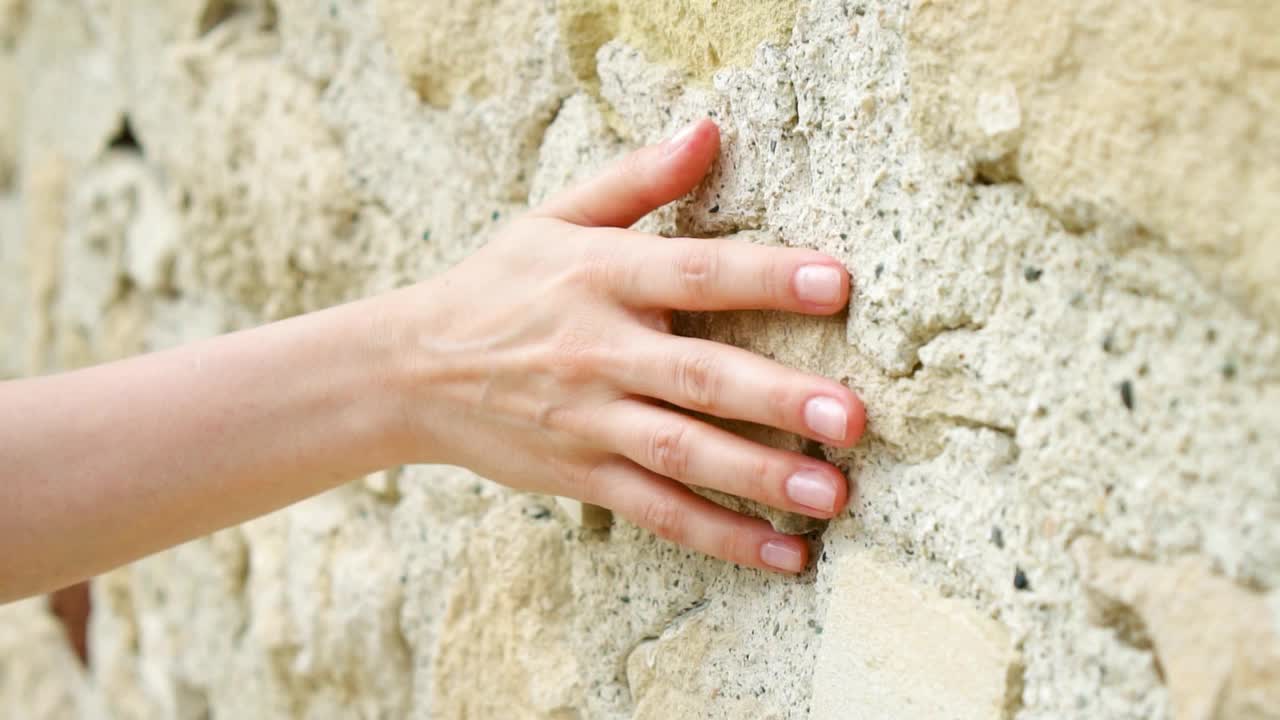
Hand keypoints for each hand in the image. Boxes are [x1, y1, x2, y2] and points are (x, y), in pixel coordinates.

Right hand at [386, 119, 865, 572]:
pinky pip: (658, 510)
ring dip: (759, 477)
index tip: (836, 283)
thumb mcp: (556, 217)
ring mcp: (589, 421)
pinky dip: (720, 535)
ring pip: (681, 453)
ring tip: (833, 496)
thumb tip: (709, 130)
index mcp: (599, 276)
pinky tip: (784, 554)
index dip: (764, 276)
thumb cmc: (499, 284)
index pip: (693, 271)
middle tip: (851, 417)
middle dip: (776, 398)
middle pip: (696, 375)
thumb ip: (638, 179)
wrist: (410, 369)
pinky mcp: (581, 476)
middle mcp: (598, 350)